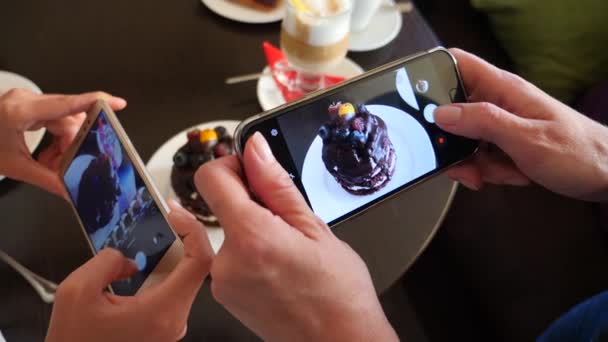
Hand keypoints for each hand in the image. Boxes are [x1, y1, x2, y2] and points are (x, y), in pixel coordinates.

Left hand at [0, 89, 126, 196]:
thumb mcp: (14, 167)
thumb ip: (47, 179)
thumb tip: (70, 190)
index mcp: (20, 111)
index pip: (66, 104)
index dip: (95, 103)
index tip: (116, 103)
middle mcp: (25, 101)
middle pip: (68, 119)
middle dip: (72, 145)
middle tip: (66, 165)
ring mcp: (26, 101)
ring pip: (63, 121)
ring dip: (63, 145)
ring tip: (50, 163)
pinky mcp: (27, 105)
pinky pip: (53, 120)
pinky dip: (54, 140)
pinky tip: (46, 155)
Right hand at [45, 201, 212, 341]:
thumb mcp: (76, 293)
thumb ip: (105, 262)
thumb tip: (126, 256)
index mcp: (162, 311)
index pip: (200, 262)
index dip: (194, 231)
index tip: (176, 214)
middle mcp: (174, 320)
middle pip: (195, 268)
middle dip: (182, 237)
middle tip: (166, 216)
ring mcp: (171, 325)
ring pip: (184, 279)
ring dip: (172, 253)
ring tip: (155, 232)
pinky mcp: (163, 326)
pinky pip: (172, 290)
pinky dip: (163, 270)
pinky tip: (146, 259)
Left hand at [195, 133, 396, 340]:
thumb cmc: (339, 295)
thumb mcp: (315, 228)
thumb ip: (276, 185)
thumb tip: (256, 151)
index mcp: (251, 236)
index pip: (210, 178)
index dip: (231, 165)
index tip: (252, 169)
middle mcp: (228, 261)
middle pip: (221, 206)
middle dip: (250, 202)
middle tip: (285, 219)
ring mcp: (223, 282)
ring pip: (229, 232)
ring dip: (252, 230)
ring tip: (288, 250)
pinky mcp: (225, 296)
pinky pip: (230, 258)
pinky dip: (250, 254)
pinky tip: (279, 266)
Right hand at [434, 49, 607, 200]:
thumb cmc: (579, 152)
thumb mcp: (526, 138)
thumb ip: (483, 122)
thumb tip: (441, 113)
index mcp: (503, 89)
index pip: (458, 65)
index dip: (433, 75)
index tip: (416, 101)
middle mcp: (498, 103)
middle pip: (453, 111)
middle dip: (451, 140)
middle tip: (462, 160)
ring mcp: (501, 125)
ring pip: (464, 140)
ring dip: (472, 163)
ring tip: (494, 173)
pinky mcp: (505, 145)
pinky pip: (479, 157)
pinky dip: (487, 172)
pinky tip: (507, 177)